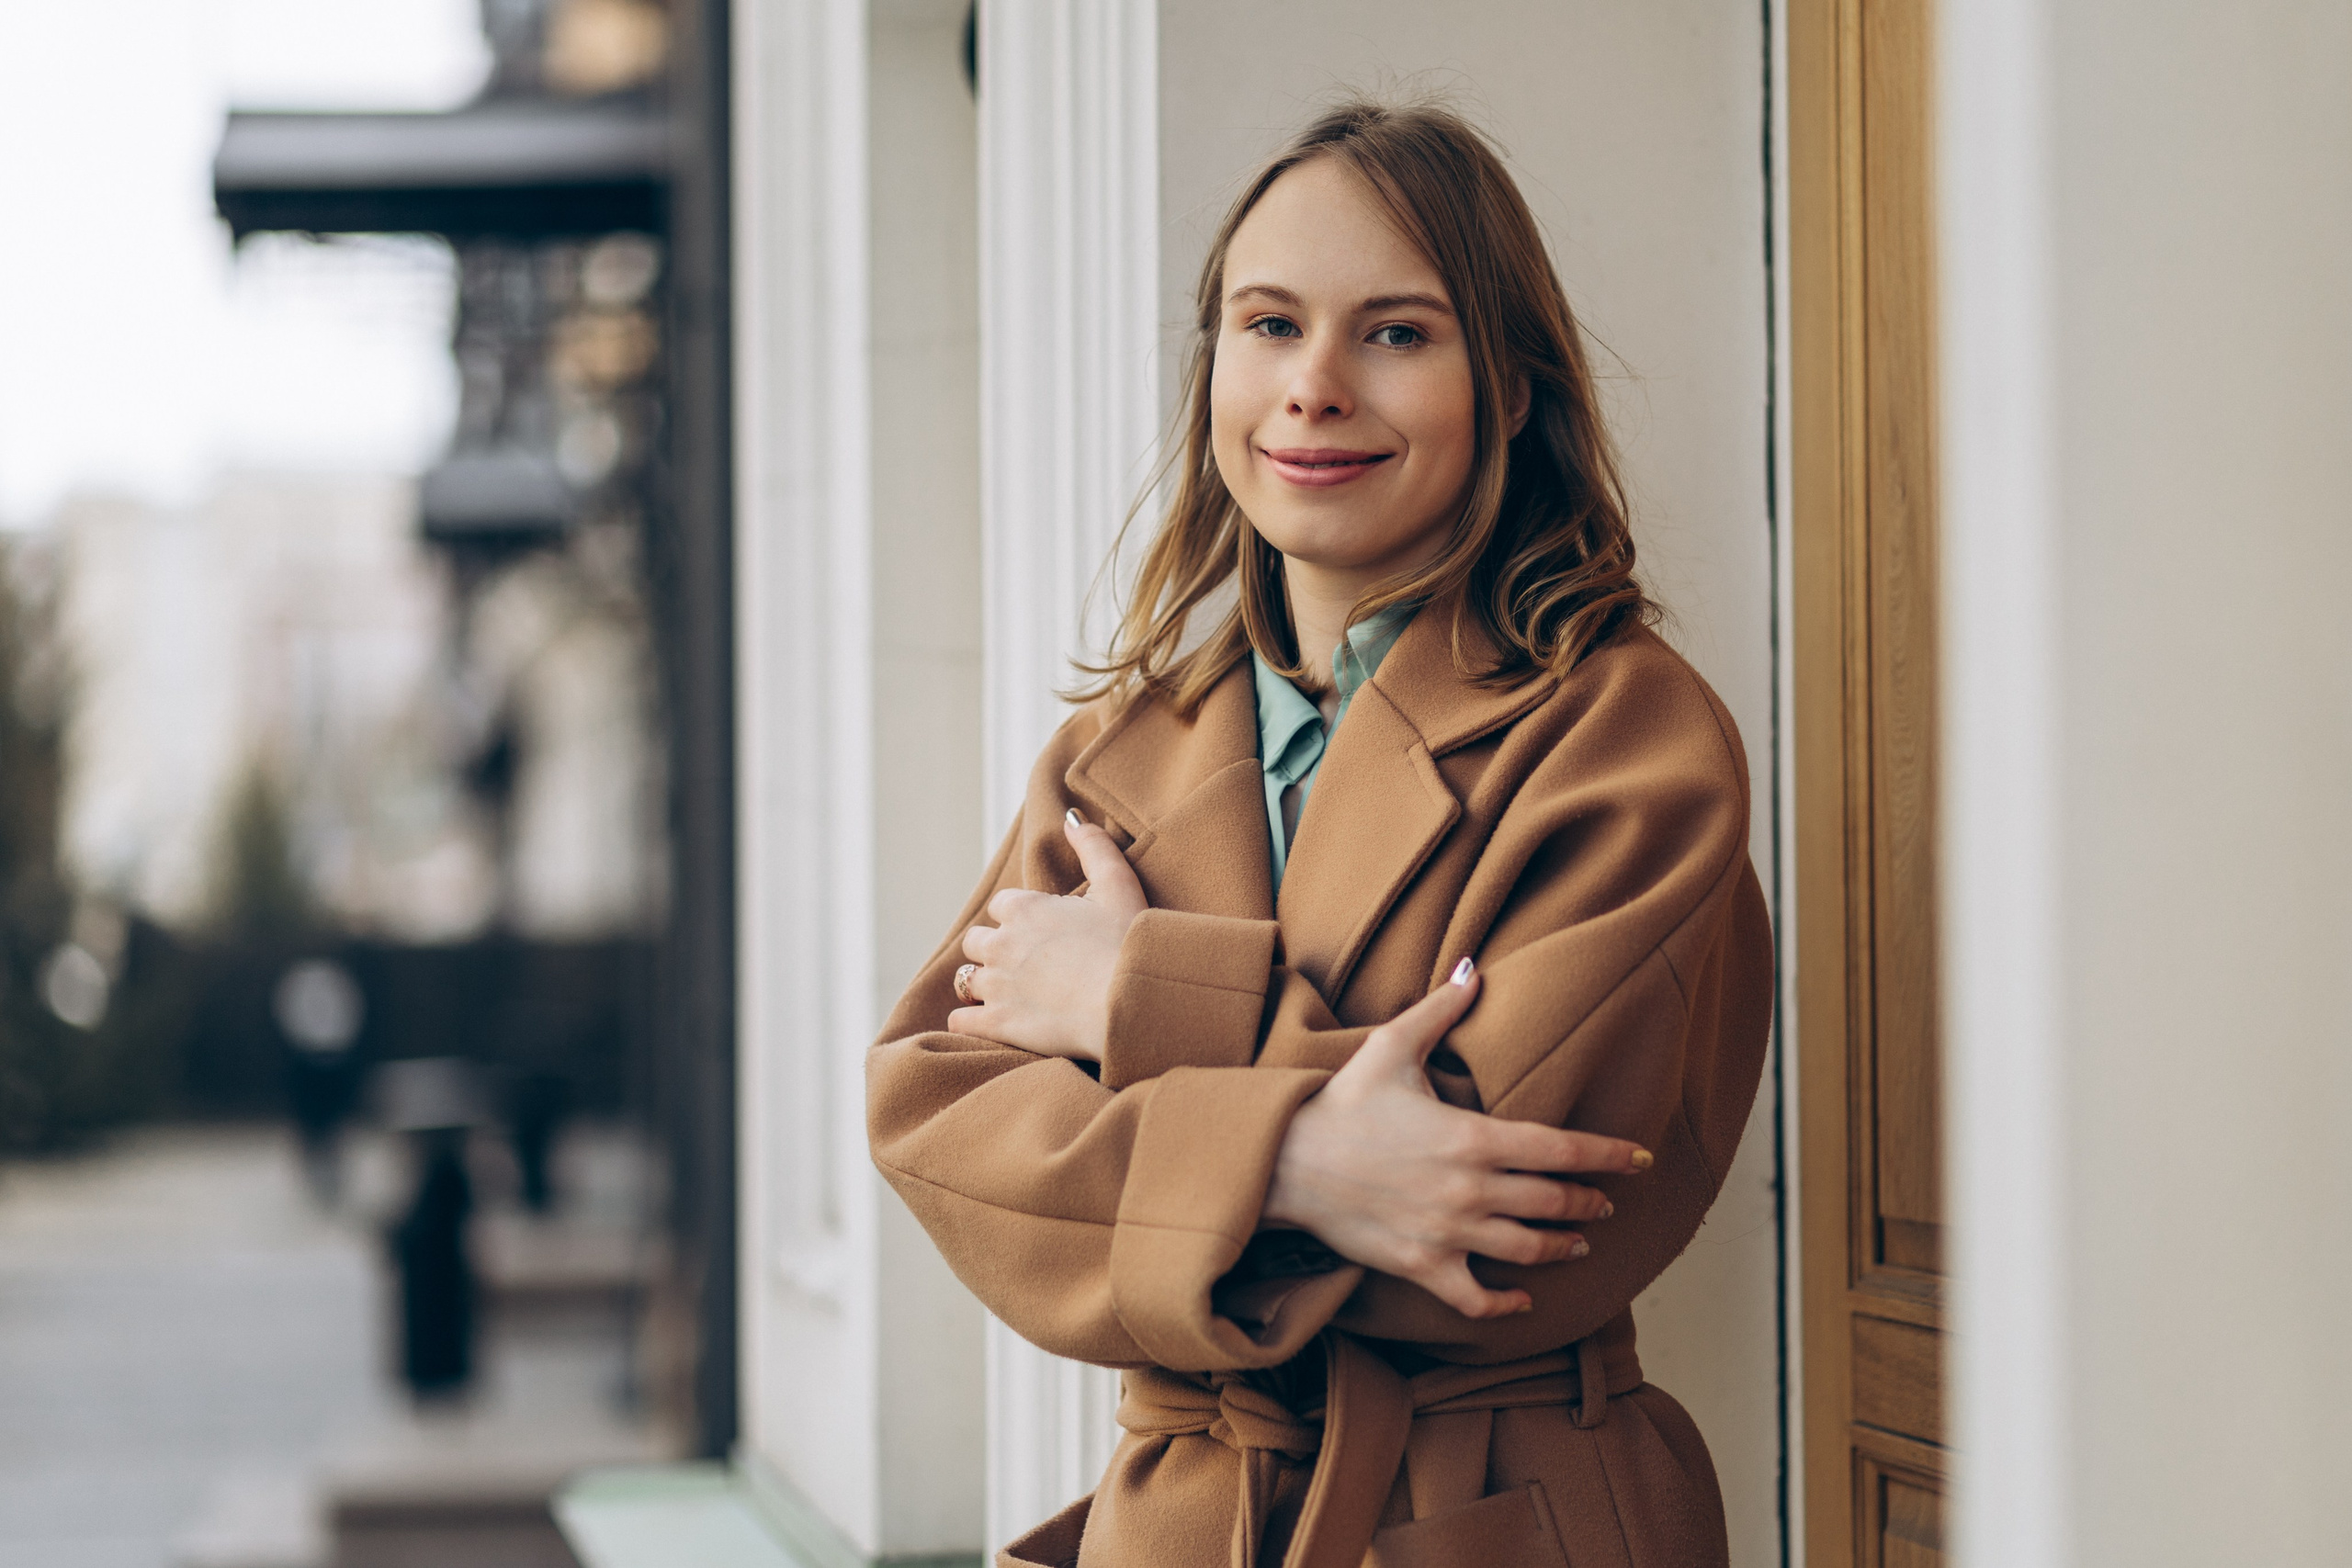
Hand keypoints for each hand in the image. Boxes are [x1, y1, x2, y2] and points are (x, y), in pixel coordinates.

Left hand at [947, 810, 1147, 1061]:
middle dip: (993, 949)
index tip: (1038, 930)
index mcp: (1023, 909)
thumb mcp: (1118, 884)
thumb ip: (1093, 846)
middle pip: (976, 941)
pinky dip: (969, 1021)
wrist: (1127, 1002)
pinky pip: (961, 1020)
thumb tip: (1072, 818)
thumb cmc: (1126, 942)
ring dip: (981, 984)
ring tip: (1005, 993)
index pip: (1002, 906)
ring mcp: (996, 986)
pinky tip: (985, 1023)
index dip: (1019, 917)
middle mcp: (1000, 944)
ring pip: (965, 980)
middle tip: (1020, 963)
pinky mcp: (996, 1024)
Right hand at [1261, 960, 1652, 1318]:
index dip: (1609, 1155)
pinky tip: (1521, 1299)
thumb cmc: (1343, 1103)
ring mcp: (1449, 1232)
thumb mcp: (1391, 1047)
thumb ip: (1440, 1010)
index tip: (1640, 1158)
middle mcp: (1471, 1190)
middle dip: (1589, 1202)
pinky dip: (1504, 1302)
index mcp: (1473, 1137)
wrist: (1288, 1162)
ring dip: (1561, 1245)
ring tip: (1577, 1242)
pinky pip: (1476, 1297)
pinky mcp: (1422, 1266)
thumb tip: (1473, 969)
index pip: (1562, 1149)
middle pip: (1555, 1201)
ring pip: (1527, 1249)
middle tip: (1605, 1201)